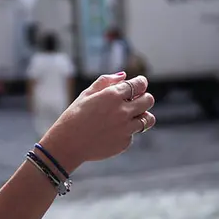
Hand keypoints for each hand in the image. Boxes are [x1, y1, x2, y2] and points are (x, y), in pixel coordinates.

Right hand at [39, 73, 155, 171]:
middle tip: (137, 100)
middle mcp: (123, 111)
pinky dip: (128, 130)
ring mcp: (126, 128)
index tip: (140, 83)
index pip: (139, 84)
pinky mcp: (125, 142)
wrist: (69, 143)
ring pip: (148, 119)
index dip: (141, 82)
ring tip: (133, 116)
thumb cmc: (75, 115)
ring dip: (142, 115)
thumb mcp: (87, 94)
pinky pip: (134, 133)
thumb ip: (106, 81)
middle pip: (148, 100)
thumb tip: (124, 76)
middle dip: (144, 97)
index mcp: (113, 95)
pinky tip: (113, 131)